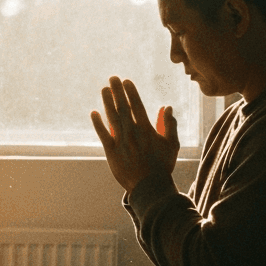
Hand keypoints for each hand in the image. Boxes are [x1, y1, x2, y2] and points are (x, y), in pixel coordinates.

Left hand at [91, 77, 179, 191]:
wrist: (149, 187)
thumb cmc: (162, 166)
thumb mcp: (172, 145)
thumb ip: (170, 125)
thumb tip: (167, 107)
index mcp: (147, 130)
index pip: (137, 106)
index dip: (131, 92)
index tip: (126, 81)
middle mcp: (133, 133)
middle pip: (123, 107)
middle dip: (118, 91)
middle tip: (113, 78)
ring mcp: (121, 142)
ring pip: (112, 117)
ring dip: (107, 102)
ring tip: (104, 89)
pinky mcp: (111, 152)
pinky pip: (103, 134)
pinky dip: (98, 123)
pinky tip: (94, 112)